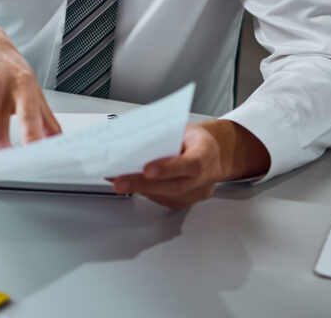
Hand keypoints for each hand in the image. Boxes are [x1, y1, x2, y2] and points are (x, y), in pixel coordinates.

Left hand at [110, 120, 269, 209]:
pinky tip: (127, 183)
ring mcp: (195, 193)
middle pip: (173, 186)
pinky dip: (142, 191)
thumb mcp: (184, 128)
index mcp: (205, 153)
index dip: (168, 168)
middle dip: (143, 184)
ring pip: (165, 195)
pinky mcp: (184, 202)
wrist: (214, 155)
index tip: (147, 169)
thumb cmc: (196, 140)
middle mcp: (203, 178)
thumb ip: (164, 135)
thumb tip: (134, 139)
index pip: (190, 164)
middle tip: (120, 181)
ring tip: (116, 180)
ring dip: (138, 189)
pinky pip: (162, 199)